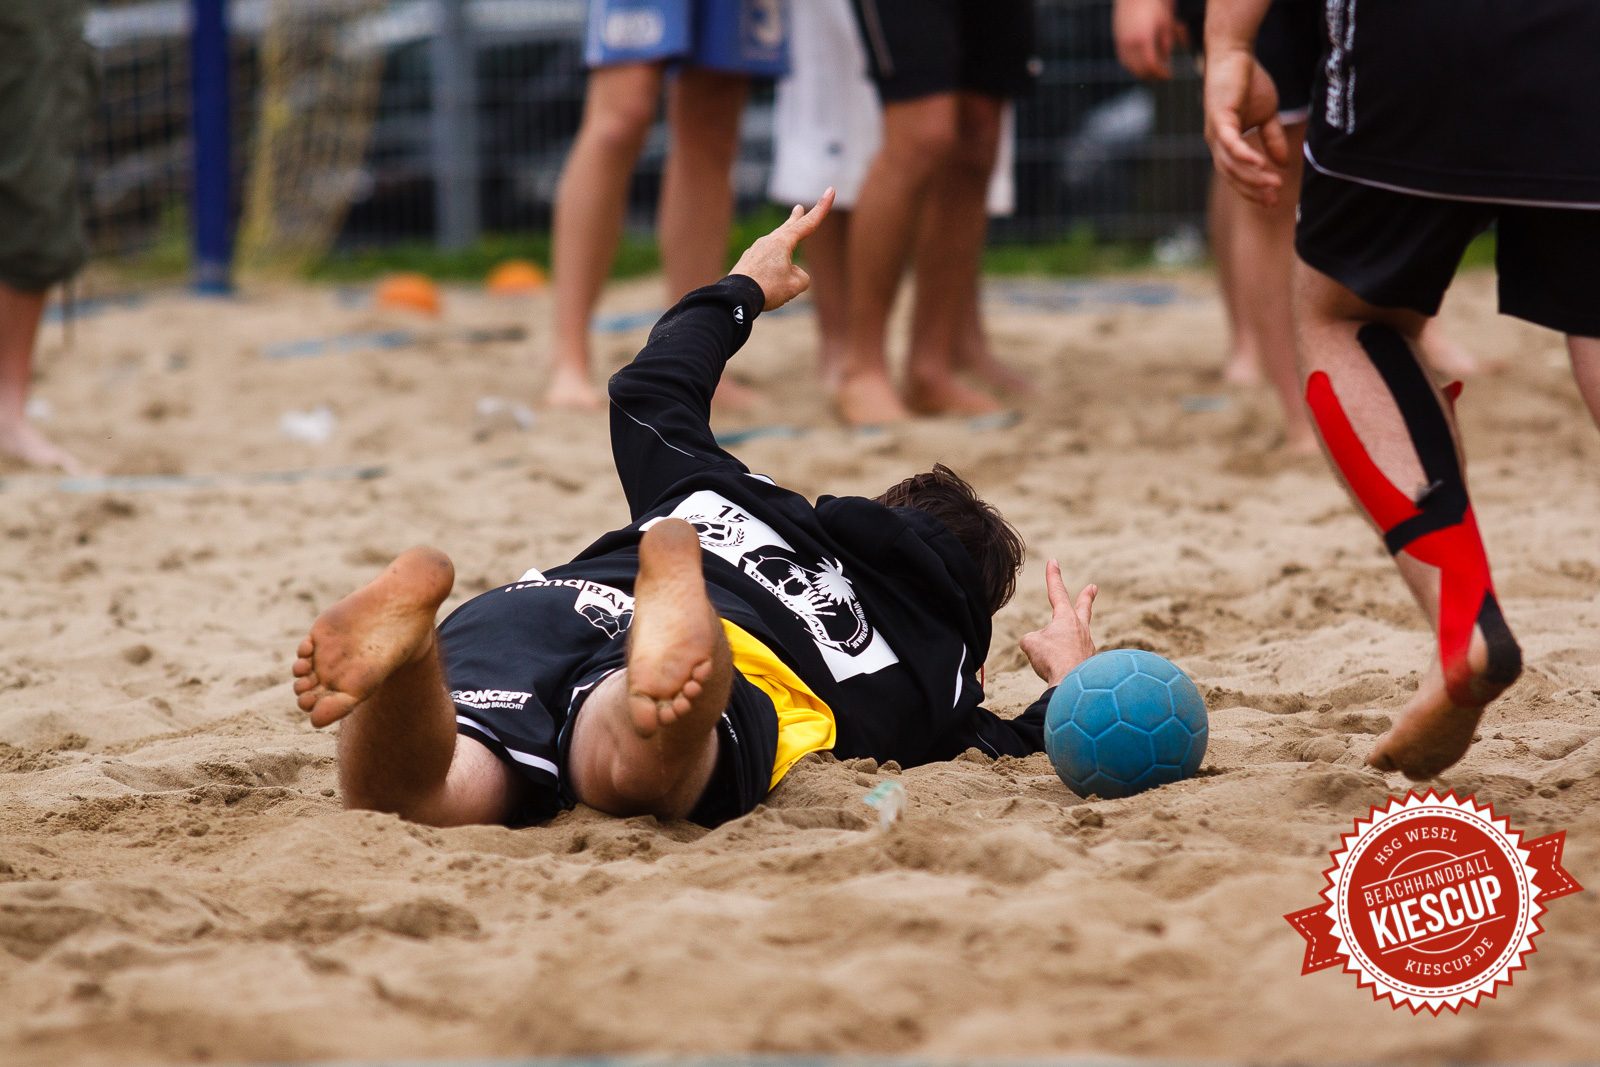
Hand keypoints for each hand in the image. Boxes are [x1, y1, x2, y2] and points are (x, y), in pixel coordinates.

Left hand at [730, 188, 834, 310]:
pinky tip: (767, 284)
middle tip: (798, 208)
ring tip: (783, 272)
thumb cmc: (768, 288)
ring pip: (776, 251)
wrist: (736, 297)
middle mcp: (768, 242)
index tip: (830, 190)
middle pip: (787, 227)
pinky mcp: (747, 262)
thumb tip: (791, 272)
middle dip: (795, 218)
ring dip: (783, 255)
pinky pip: (765, 265)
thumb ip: (801, 276)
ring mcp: (755, 251)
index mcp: (783, 242)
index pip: (808, 223)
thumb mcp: (796, 284)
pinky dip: (771, 272)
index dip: (822, 208)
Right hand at [1019, 559, 1097, 687]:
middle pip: (1083, 609)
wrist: (1071, 683)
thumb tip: (1038, 646)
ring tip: (1051, 659)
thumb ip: (1033, 639)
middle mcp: (1081, 629)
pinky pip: (1071, 661)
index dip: (1053, 576)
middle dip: (1086, 597)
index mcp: (1066, 618)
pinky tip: (1058, 672)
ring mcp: (1087, 646)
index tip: (1053, 561)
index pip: (1057, 592)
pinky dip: (1062, 664)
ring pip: (1071, 641)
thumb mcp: (1030, 644)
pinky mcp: (1089, 663)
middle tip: (1093, 587)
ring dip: (1061, 647)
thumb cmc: (1051, 659)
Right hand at [1113, 0, 1184, 79]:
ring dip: (1141, 72)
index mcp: (1143, 40)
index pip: (1151, 65)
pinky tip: (1141, 64)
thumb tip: (1165, 59)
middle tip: (1161, 76)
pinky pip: (1124, 59)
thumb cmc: (1153, 5)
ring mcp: (1121, 43)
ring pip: (1130, 67)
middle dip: (1152, 76)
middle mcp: (1129, 44)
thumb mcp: (1165, 23)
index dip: (1160, 73)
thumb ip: (1166, 43)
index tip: (1169, 75)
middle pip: (1140, 70)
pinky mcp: (1117, 40)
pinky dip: (1132, 65)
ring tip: (1152, 72)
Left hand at [1203, 48, 1288, 204]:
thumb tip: (1283, 163)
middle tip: (1274, 199)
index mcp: (1225, 143)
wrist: (1236, 54)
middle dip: (1253, 189)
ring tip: (1274, 183)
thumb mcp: (1267, 115)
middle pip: (1232, 175)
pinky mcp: (1219, 117)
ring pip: (1231, 163)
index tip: (1273, 201)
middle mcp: (1216, 141)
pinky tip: (1260, 164)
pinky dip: (1244, 155)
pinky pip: (1230, 142)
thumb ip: (1272, 139)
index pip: (1236, 174)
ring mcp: (1215, 130)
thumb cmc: (1248, 83)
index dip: (1253, 189)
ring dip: (1253, 176)